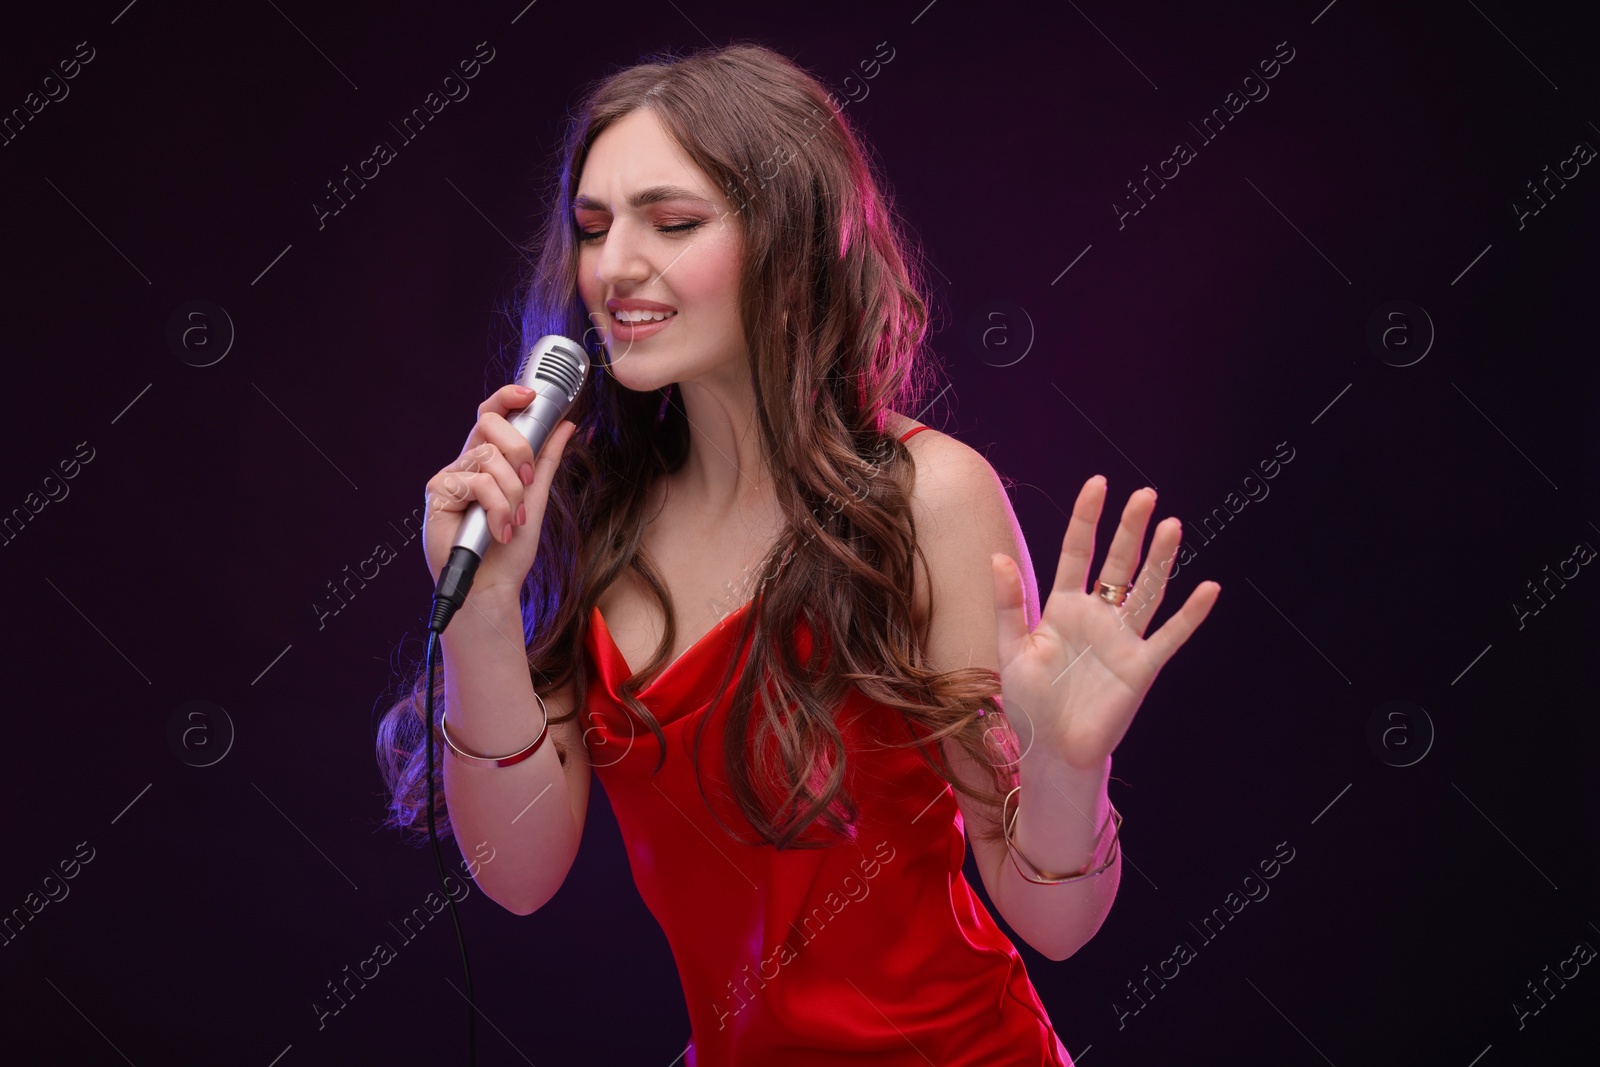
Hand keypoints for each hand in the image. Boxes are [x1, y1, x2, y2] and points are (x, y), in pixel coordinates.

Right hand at [422, 383, 577, 599]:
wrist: (494, 585)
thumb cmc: (510, 548)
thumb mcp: (536, 497)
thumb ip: (547, 461)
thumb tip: (566, 424)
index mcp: (487, 460)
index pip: (491, 415)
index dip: (507, 397)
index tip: (530, 394)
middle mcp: (465, 463)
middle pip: (489, 425)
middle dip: (520, 452)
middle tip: (529, 483)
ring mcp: (449, 477)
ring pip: (489, 458)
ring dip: (512, 494)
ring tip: (513, 521)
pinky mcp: (438, 494)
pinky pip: (478, 483)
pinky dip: (497, 509)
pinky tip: (499, 530)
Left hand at [991, 475, 1219, 771]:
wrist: (1053, 749)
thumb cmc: (1030, 702)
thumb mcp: (1011, 651)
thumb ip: (1008, 605)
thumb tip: (998, 557)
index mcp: (1062, 607)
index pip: (1076, 552)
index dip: (1086, 519)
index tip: (1098, 484)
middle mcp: (1097, 616)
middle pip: (1118, 563)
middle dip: (1130, 529)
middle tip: (1146, 494)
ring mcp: (1122, 639)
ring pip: (1146, 590)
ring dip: (1160, 559)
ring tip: (1173, 525)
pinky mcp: (1141, 666)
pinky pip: (1169, 636)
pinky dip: (1190, 614)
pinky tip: (1208, 588)